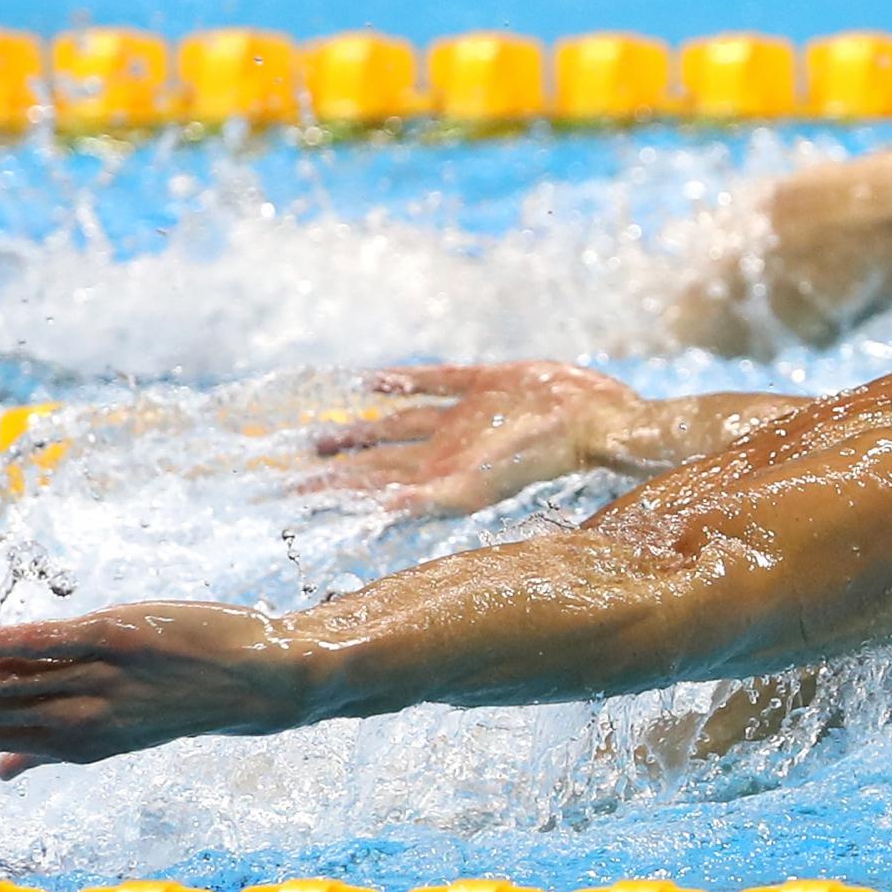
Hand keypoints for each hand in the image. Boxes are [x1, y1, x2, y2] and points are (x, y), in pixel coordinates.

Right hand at [0, 602, 319, 778]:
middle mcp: (86, 716)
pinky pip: (49, 642)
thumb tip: (0, 772)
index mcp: (84, 742)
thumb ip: (57, 747)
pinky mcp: (119, 637)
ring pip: (8, 686)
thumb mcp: (125, 730)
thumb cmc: (194, 696)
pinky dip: (0, 645)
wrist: (270, 680)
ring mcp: (101, 678)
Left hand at [305, 362, 646, 519]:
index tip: (292, 494)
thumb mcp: (483, 485)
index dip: (334, 490)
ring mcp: (467, 419)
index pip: (375, 486)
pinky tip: (374, 380)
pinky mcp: (488, 384)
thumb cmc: (545, 460)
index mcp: (442, 477)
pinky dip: (405, 379)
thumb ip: (433, 498)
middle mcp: (449, 451)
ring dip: (362, 429)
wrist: (599, 421)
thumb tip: (383, 513)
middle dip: (339, 467)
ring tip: (322, 436)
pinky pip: (437, 381)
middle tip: (291, 469)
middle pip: (380, 460)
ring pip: (400, 425)